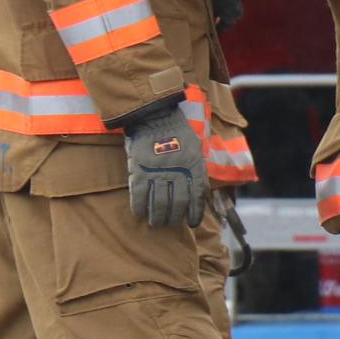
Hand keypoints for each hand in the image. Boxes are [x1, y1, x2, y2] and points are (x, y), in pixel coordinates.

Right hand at [117, 95, 210, 229]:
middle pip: (177, 204)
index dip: (195, 213)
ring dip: (157, 217)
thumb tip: (199, 193)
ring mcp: (158, 172)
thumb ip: (197, 170)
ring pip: (159, 204)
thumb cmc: (177, 132)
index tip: (192, 223)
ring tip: (156, 222)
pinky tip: (140, 213)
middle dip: (174, 218)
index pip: (197, 198)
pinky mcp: (140, 170)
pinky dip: (140, 207)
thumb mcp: (195, 149)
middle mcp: (178, 172)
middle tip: (169, 223)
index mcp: (194, 166)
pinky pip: (140, 196)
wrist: (155, 115)